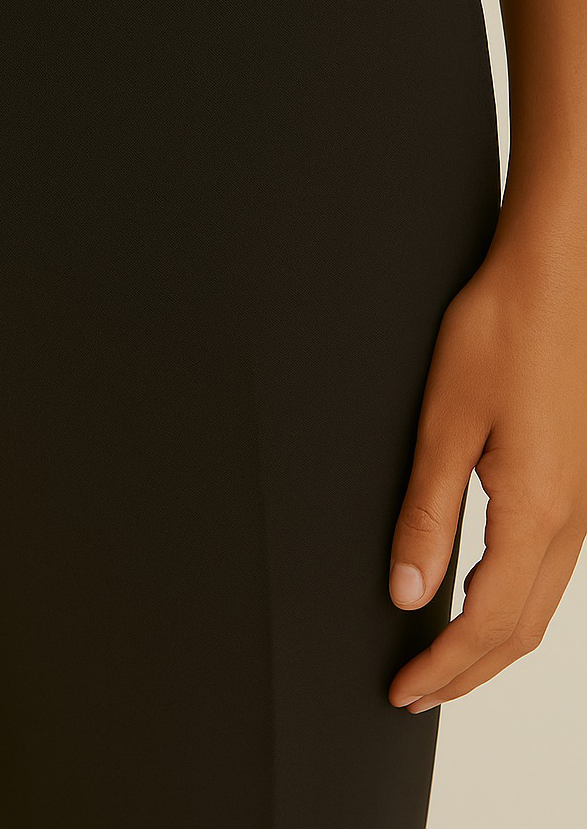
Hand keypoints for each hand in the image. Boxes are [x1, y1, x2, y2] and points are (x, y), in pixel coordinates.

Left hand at [387, 204, 586, 712]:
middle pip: (521, 629)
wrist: (557, 277)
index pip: (486, 622)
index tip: (402, 691)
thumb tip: (408, 592)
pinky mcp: (578, 481)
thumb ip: (427, 514)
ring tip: (444, 659)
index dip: (443, 668)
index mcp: (535, 511)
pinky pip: (550, 569)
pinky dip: (513, 602)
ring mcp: (581, 502)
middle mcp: (569, 518)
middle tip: (416, 693)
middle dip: (467, 672)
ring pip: (541, 604)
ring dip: (492, 642)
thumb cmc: (503, 331)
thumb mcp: (446, 423)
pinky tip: (483, 593)